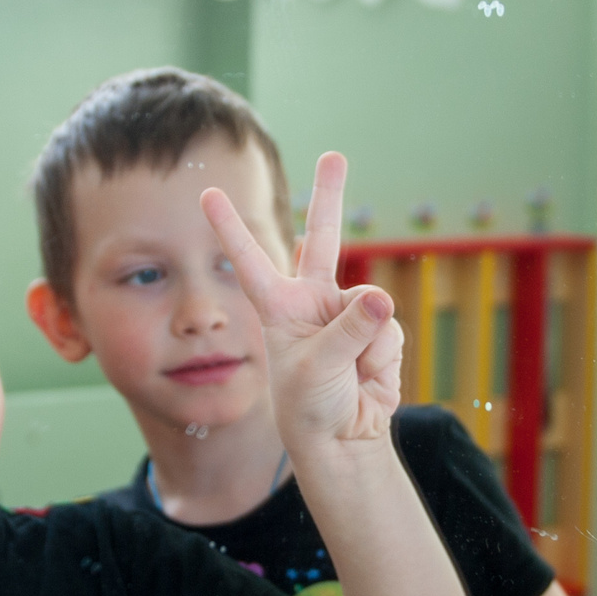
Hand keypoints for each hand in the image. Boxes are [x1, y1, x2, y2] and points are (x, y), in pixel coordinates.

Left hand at [202, 151, 402, 450]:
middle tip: (334, 155)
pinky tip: (368, 378)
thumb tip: (382, 298)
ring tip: (349, 374)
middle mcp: (312, 301)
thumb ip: (349, 330)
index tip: (206, 194)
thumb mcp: (319, 369)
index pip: (249, 260)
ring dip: (366, 343)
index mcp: (279, 307)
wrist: (343, 440)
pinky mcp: (378, 330)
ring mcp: (347, 313)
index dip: (229, 228)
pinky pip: (389, 330)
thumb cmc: (311, 406)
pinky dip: (382, 358)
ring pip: (370, 304)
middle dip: (329, 195)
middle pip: (322, 238)